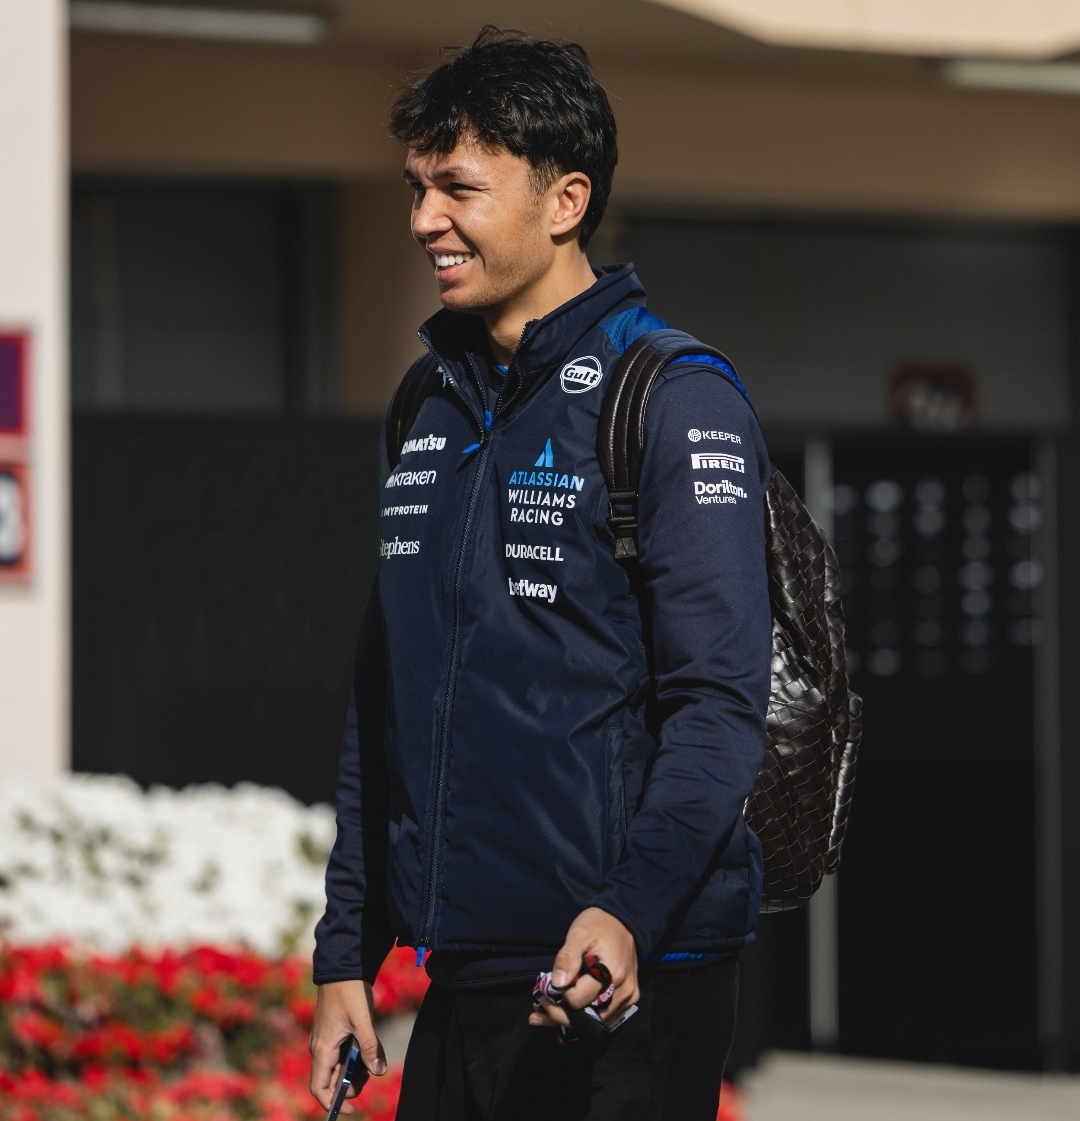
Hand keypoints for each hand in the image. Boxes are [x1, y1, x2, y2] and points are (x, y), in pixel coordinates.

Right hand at [308, 979, 386, 1113]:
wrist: (342, 966)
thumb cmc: (349, 992)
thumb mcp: (362, 1019)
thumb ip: (369, 1047)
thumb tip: (378, 1072)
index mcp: (322, 1048)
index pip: (319, 1088)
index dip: (332, 1103)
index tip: (352, 1108)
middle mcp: (319, 1047)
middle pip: (330, 1080)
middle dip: (350, 1083)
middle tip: (370, 1072)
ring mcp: (324, 1040)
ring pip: (337, 1067)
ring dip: (353, 1069)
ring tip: (371, 1056)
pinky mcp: (332, 1033)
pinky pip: (340, 1054)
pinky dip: (353, 1057)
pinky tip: (367, 1047)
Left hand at [529, 907, 638, 1029]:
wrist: (623, 921)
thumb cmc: (598, 925)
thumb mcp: (579, 933)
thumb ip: (568, 957)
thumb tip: (558, 984)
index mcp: (612, 973)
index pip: (578, 1000)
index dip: (559, 996)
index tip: (544, 989)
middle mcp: (623, 991)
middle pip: (587, 1018)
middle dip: (560, 1015)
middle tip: (538, 1009)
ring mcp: (628, 998)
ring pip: (596, 1022)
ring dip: (570, 1020)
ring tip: (545, 1015)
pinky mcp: (628, 1000)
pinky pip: (605, 1017)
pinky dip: (585, 1018)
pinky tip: (567, 1013)